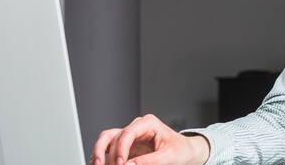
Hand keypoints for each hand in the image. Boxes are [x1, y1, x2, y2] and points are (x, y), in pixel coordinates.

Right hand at [90, 114, 209, 164]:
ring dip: (99, 153)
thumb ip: (149, 161)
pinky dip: (102, 157)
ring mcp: (130, 137)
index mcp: (148, 123)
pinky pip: (109, 149)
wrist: (186, 152)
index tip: (120, 164)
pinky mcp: (127, 148)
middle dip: (106, 153)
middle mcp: (136, 127)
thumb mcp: (169, 156)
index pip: (128, 133)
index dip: (120, 149)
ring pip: (107, 140)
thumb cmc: (181, 150)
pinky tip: (98, 164)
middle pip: (113, 136)